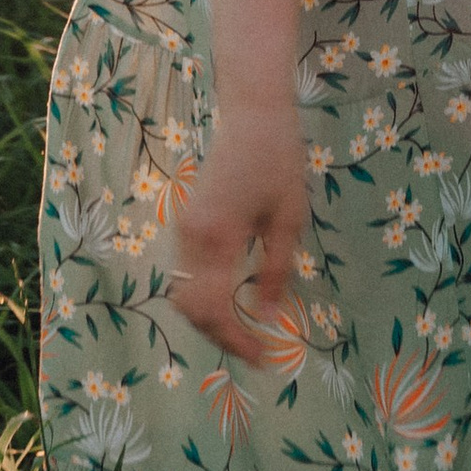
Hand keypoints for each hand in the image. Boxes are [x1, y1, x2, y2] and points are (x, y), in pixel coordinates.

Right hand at [170, 93, 306, 358]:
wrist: (252, 115)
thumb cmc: (279, 161)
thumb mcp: (289, 220)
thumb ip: (276, 272)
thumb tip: (270, 319)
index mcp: (219, 236)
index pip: (213, 308)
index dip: (235, 339)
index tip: (262, 356)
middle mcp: (191, 236)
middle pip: (189, 308)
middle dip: (219, 335)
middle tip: (254, 349)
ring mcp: (183, 229)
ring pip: (182, 293)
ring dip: (208, 319)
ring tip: (243, 332)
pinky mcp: (184, 223)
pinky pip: (184, 275)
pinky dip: (202, 298)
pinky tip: (230, 304)